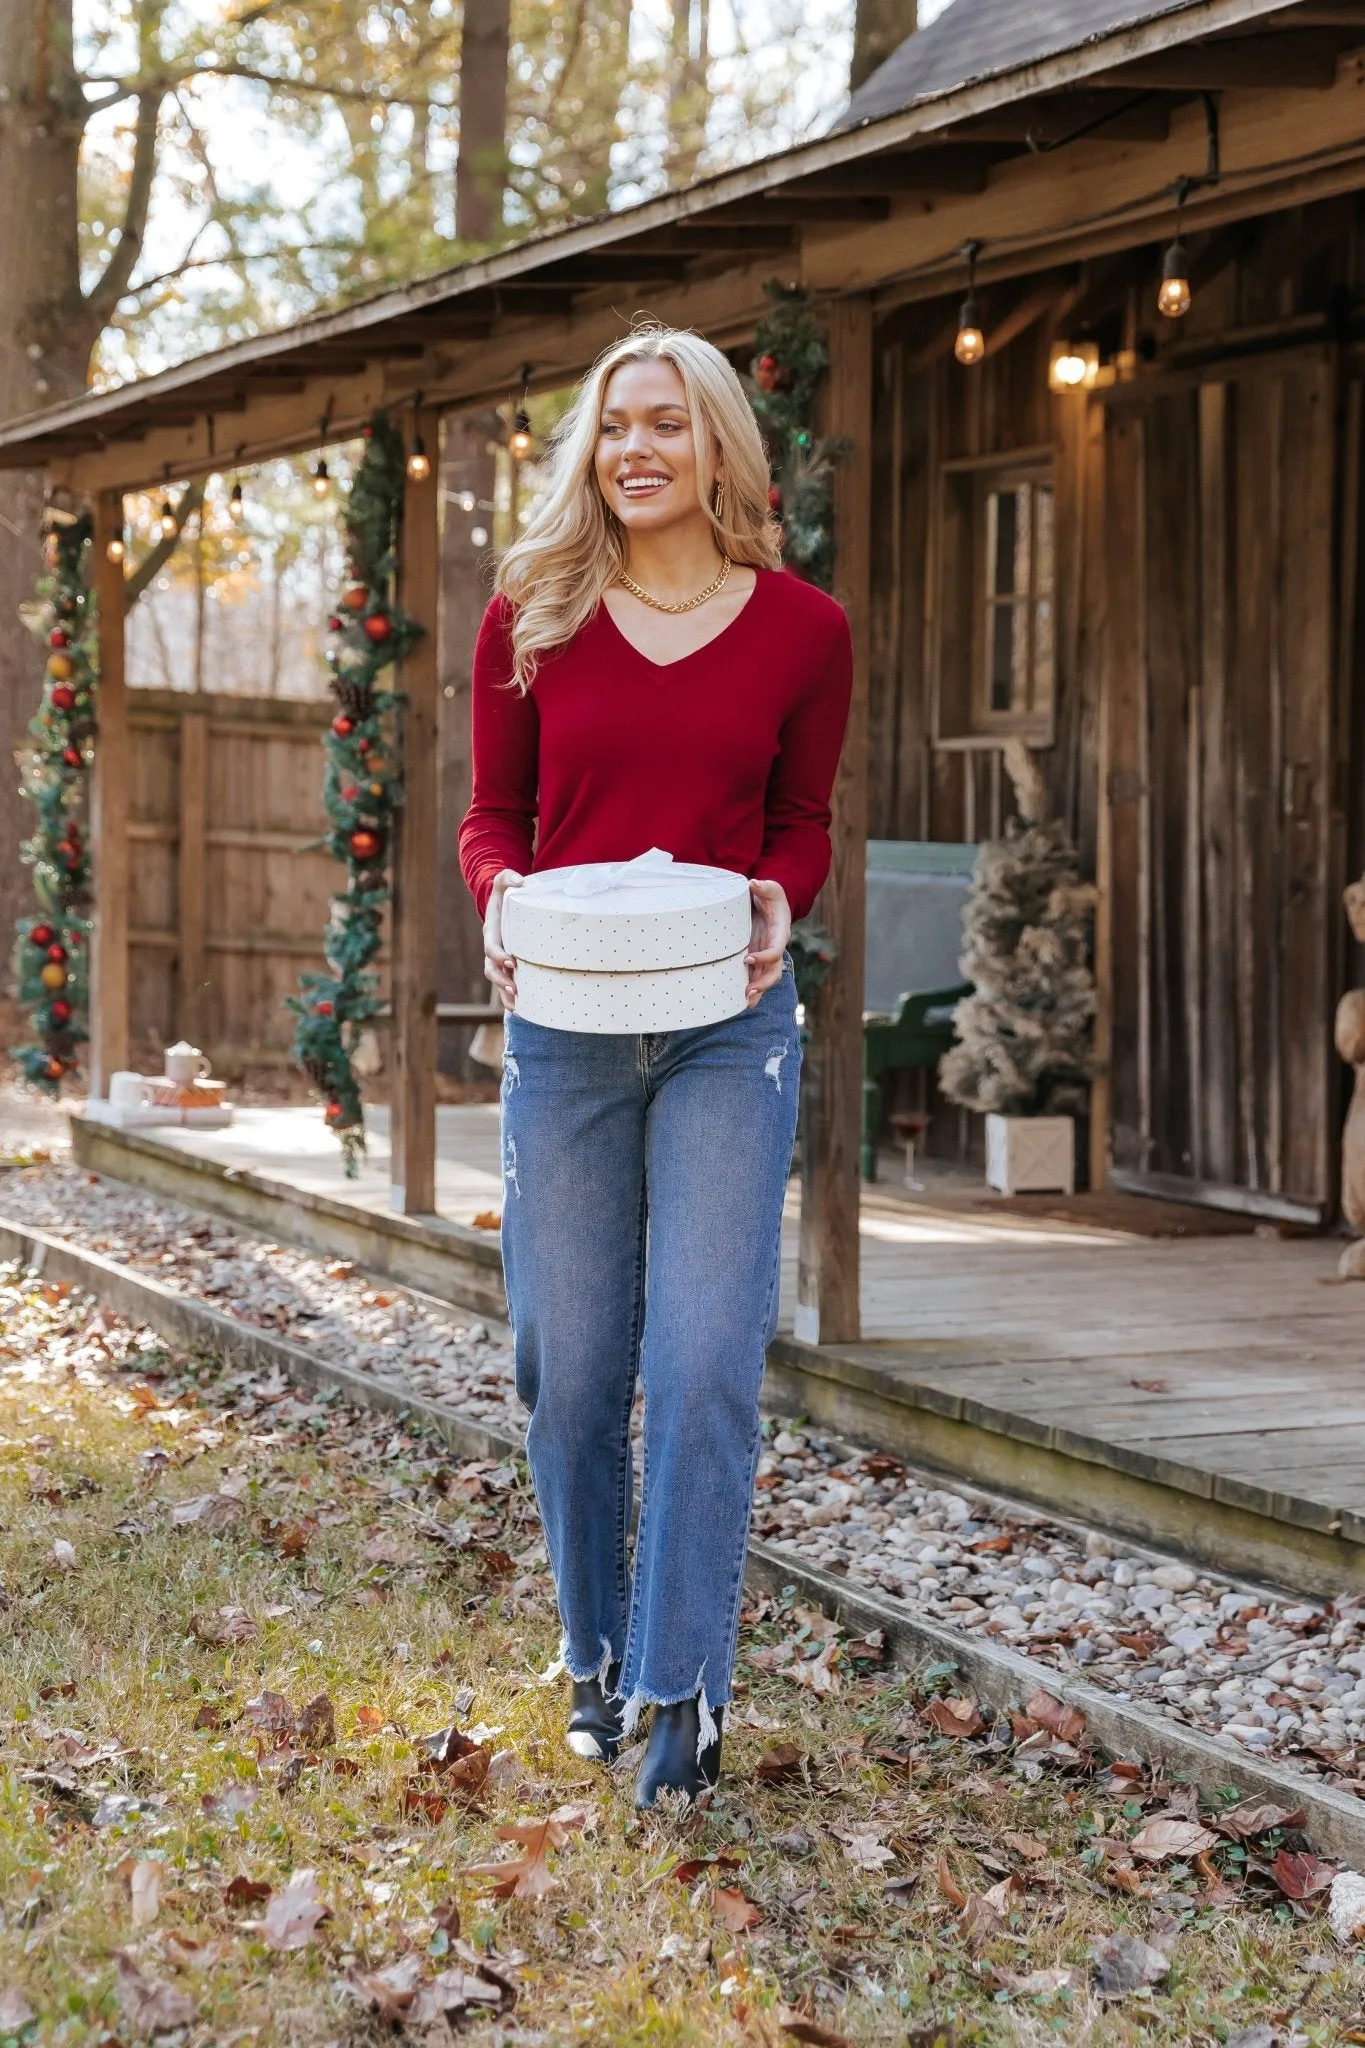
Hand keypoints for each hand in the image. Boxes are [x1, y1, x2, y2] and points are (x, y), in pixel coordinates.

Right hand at [482, 869, 524, 1008]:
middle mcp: (493, 949)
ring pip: (498, 981)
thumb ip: (508, 876)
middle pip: (492, 970)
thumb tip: (519, 880)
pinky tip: (521, 1009)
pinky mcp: (509, 965)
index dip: (499, 955)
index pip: (491, 947)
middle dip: (502, 980)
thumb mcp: (503, 882)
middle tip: (515, 988)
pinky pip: (507, 983)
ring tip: (516, 1005)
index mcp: (491, 932)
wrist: (504, 905)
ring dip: (505, 994)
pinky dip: (510, 997)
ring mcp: (499, 959)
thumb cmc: (505, 894)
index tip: (512, 961)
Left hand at [746, 879, 790, 1005]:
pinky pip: (753, 977)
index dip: (765, 957)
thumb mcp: (770, 889)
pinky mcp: (754, 960)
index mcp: (779, 934)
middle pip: (773, 973)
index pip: (775, 950)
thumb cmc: (770, 897)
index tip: (747, 958)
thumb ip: (764, 887)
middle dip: (763, 984)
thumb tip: (753, 884)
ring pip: (764, 980)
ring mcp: (764, 957)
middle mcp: (773, 949)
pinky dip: (748, 989)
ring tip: (744, 1003)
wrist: (767, 906)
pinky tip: (736, 1001)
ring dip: (756, 992)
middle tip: (748, 992)